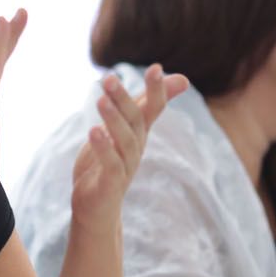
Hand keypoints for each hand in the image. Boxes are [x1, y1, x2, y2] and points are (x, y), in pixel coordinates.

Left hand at [69, 65, 185, 230]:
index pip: (153, 108)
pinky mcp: (112, 184)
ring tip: (101, 100)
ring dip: (113, 120)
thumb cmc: (108, 164)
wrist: (97, 208)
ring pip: (125, 140)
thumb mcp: (124, 130)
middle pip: (136, 120)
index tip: (157, 67)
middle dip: (124, 98)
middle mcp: (137, 148)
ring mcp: (127, 166)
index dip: (157, 90)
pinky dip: (104, 148)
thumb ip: (144, 104)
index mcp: (139, 133)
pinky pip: (112, 164)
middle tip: (109, 78)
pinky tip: (93, 131)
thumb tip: (182, 79)